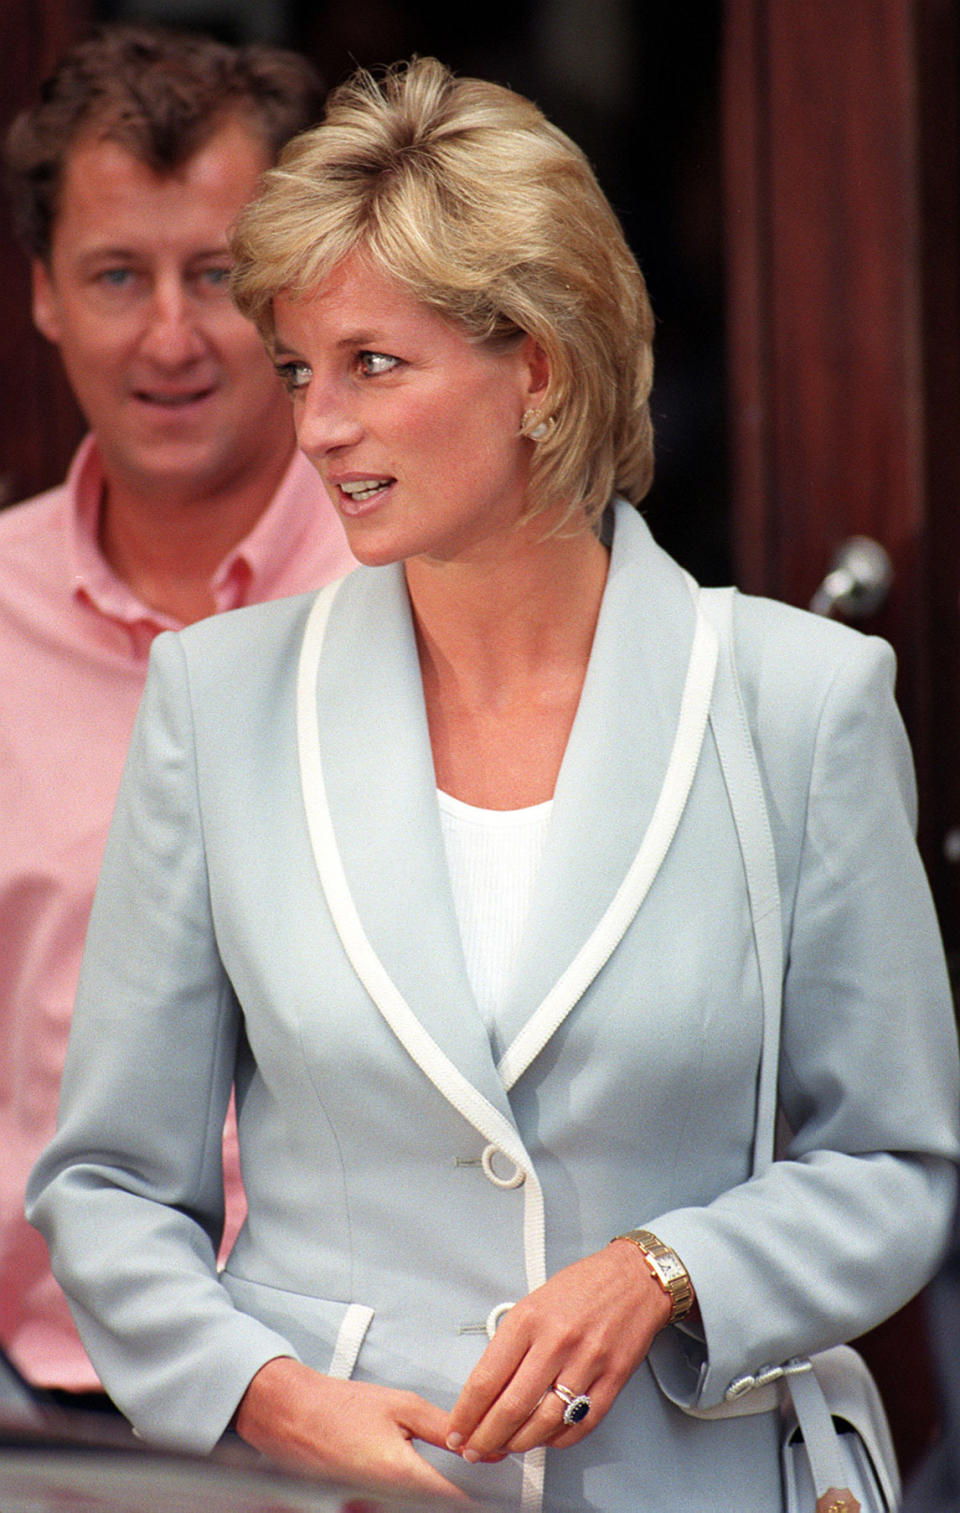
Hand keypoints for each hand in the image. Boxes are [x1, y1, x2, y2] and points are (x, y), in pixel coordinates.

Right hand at [235, 1356, 465, 1497]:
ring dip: (431, 1494)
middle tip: (464, 1472)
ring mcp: (371, 1507)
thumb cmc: (339, 1407)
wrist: (292, 1416)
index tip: (493, 1484)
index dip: (480, 1494)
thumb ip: (444, 1428)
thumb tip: (481, 1441)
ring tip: (438, 1473)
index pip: (454, 1500)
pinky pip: (397, 1506)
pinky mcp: (361, 1507)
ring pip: (418, 1507)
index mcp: (401, 1475)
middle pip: (436, 1507)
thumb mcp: (401, 1406)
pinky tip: (413, 1479)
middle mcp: (387, 1501)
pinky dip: (412, 1494)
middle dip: (454, 1495)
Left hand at [446, 1241, 674, 1462]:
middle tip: (472, 1450)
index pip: (487, 1379)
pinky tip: (544, 1438)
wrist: (634, 1278)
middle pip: (511, 1408)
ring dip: (518, 1444)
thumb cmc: (582, 1287)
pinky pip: (580, 1425)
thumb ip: (512, 1342)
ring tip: (505, 1447)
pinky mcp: (613, 1380)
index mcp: (529, 1319)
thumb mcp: (534, 1301)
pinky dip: (557, 1440)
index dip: (466, 1414)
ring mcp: (587, 1363)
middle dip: (485, 1438)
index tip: (457, 1430)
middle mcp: (556, 1342)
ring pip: (544, 1423)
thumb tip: (487, 1388)